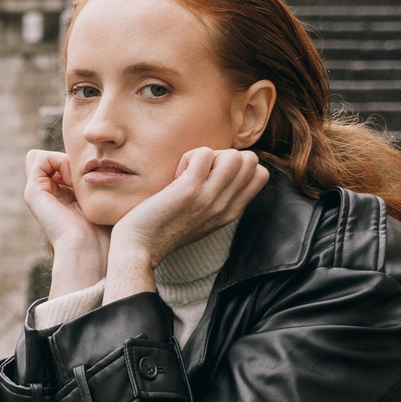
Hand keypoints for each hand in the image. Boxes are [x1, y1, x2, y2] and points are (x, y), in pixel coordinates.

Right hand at [23, 149, 109, 293]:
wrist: (91, 250)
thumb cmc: (106, 229)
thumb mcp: (107, 198)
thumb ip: (102, 180)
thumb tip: (107, 162)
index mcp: (61, 195)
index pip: (61, 161)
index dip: (77, 161)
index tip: (94, 176)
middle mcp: (46, 194)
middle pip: (50, 158)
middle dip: (68, 159)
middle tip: (85, 177)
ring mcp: (37, 193)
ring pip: (45, 156)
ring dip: (64, 160)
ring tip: (79, 180)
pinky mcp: (32, 192)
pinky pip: (40, 158)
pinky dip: (58, 161)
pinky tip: (71, 180)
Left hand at [106, 148, 268, 298]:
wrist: (140, 248)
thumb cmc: (165, 228)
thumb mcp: (203, 217)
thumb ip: (219, 197)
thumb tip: (224, 166)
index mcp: (231, 212)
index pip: (260, 174)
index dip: (238, 165)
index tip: (213, 176)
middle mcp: (225, 206)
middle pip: (251, 161)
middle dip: (225, 156)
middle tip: (200, 172)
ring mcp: (209, 198)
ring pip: (234, 156)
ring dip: (209, 155)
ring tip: (189, 172)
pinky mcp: (189, 190)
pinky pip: (204, 153)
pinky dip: (189, 157)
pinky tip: (176, 175)